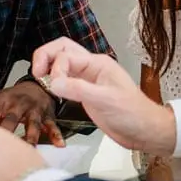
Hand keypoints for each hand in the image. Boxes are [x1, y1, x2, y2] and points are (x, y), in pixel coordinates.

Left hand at [0, 81, 64, 146]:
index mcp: (2, 102)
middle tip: (0, 150)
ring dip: (31, 138)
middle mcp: (18, 105)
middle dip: (6, 133)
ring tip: (28, 149)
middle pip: (11, 120)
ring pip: (33, 125)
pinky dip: (56, 136)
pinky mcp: (47, 116)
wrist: (38, 85)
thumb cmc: (14, 98)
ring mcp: (34, 110)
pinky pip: (52, 126)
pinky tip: (59, 145)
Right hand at [31, 37, 175, 155]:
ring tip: (39, 79)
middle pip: (63, 49)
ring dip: (49, 66)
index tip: (54, 87)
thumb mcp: (105, 100)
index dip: (56, 69)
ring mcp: (88, 80)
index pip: (67, 56)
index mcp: (98, 63)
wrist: (144, 131)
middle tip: (36, 73)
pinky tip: (50, 89)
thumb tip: (53, 82)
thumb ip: (79, 89)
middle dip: (45, 56)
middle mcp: (92, 68)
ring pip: (63, 63)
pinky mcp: (85, 93)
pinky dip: (54, 80)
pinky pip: (65, 80)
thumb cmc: (133, 114)